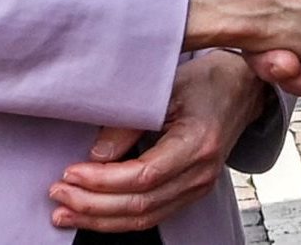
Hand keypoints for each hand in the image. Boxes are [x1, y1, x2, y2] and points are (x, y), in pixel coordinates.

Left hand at [49, 51, 264, 231]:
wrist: (242, 88)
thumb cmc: (207, 81)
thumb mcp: (169, 87)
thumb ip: (133, 120)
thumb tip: (96, 152)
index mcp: (197, 143)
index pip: (144, 176)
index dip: (103, 181)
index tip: (71, 173)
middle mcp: (200, 173)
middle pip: (141, 205)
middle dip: (93, 206)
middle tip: (58, 196)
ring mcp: (198, 187)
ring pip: (144, 218)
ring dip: (101, 219)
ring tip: (66, 212)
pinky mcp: (191, 191)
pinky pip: (152, 214)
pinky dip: (119, 217)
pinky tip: (94, 212)